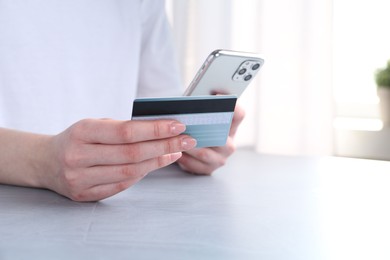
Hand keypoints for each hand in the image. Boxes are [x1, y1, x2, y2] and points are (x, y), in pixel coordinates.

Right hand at [41, 119, 196, 200]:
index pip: (126, 132)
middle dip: (164, 146)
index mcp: (82, 132)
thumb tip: (162, 130)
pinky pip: (122, 185)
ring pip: (130, 172)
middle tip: (186, 140)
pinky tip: (156, 164)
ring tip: (175, 152)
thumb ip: (123, 128)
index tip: (178, 125)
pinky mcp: (85, 195)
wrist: (46, 162)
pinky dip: (142, 174)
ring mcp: (80, 179)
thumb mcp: (94, 124)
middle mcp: (79, 157)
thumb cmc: (77, 138)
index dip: (155, 129)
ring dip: (158, 162)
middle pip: (132, 153)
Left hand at [177, 103, 244, 174]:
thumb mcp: (200, 115)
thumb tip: (191, 100)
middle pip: (221, 137)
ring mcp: (220, 158)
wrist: (192, 147)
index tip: (216, 97)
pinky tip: (175, 152)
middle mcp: (229, 143)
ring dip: (189, 146)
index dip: (231, 106)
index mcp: (231, 126)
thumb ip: (200, 107)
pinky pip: (195, 165)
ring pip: (205, 153)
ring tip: (176, 139)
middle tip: (189, 124)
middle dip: (203, 131)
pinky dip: (183, 158)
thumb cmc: (196, 127)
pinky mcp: (208, 169)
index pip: (239, 114)